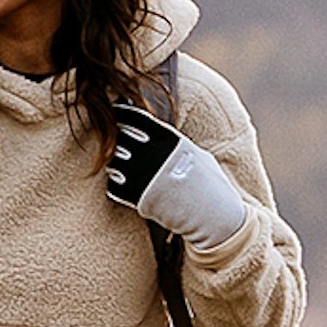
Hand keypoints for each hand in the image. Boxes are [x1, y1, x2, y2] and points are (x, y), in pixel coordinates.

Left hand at [107, 103, 246, 252]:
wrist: (213, 214)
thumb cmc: (209, 183)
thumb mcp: (198, 154)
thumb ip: (176, 142)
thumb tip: (162, 130)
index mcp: (169, 140)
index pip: (135, 118)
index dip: (122, 113)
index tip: (116, 112)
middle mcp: (154, 155)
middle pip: (119, 138)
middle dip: (115, 138)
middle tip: (114, 140)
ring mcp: (144, 176)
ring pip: (112, 161)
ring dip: (113, 162)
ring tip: (120, 164)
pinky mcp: (137, 198)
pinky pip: (113, 186)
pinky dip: (115, 184)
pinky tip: (122, 183)